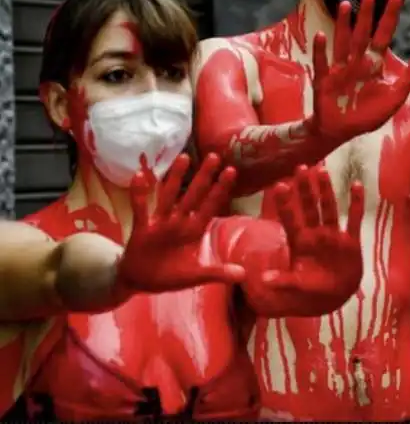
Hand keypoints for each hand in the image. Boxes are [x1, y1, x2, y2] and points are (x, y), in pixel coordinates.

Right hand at [116, 153, 244, 292]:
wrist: (138, 282)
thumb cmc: (167, 276)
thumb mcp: (194, 276)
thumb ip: (217, 273)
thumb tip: (244, 274)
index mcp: (193, 232)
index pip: (211, 206)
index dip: (220, 190)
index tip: (232, 171)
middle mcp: (179, 223)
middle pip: (193, 196)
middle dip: (204, 177)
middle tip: (214, 156)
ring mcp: (160, 224)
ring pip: (169, 196)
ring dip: (175, 178)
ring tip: (184, 157)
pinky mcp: (141, 230)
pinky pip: (141, 210)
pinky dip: (139, 194)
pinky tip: (139, 176)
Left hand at [264, 165, 364, 306]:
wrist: (337, 295)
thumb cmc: (313, 290)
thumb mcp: (297, 286)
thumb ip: (283, 281)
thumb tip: (264, 279)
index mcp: (300, 242)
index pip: (289, 219)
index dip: (285, 203)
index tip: (278, 185)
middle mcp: (315, 234)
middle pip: (309, 207)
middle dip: (305, 188)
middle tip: (300, 167)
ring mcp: (333, 235)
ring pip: (329, 208)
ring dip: (326, 190)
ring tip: (322, 170)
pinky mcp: (350, 240)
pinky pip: (354, 218)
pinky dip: (356, 203)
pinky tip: (357, 185)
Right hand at [309, 0, 409, 140]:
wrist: (341, 131)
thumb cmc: (368, 114)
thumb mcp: (395, 96)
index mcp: (374, 64)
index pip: (384, 35)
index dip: (390, 17)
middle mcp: (357, 61)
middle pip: (362, 34)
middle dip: (366, 15)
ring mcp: (340, 69)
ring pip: (342, 42)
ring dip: (344, 25)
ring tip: (345, 5)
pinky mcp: (325, 80)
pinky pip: (323, 63)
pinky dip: (322, 51)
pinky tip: (322, 36)